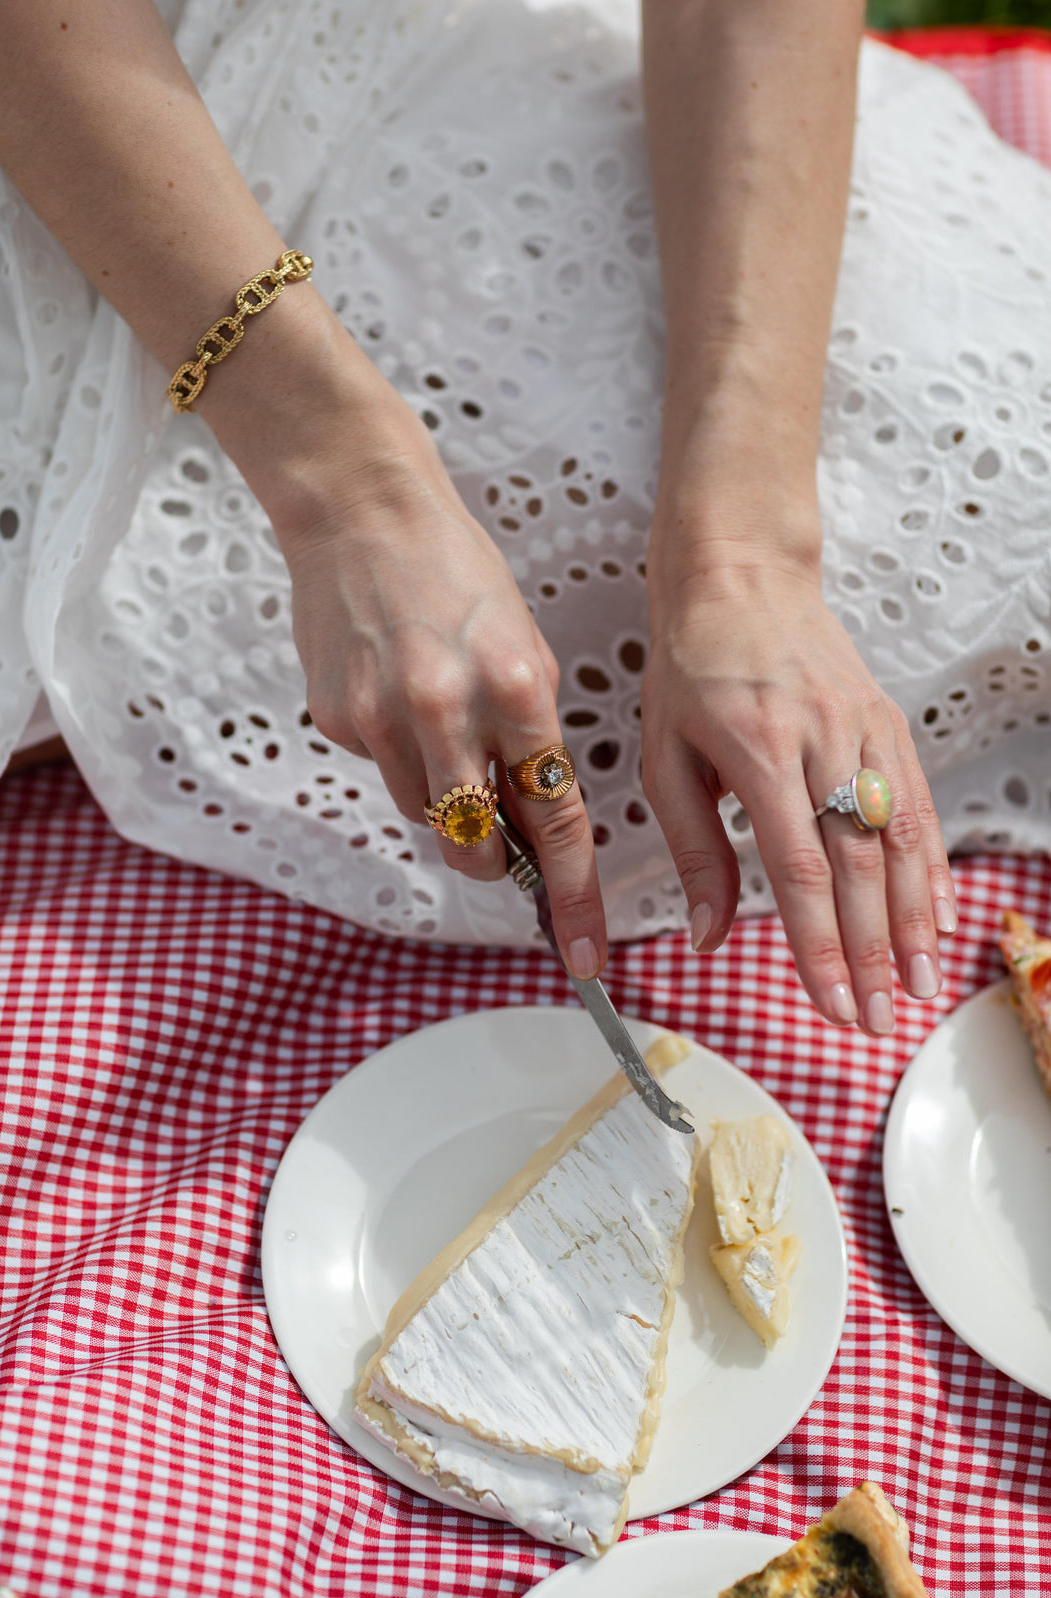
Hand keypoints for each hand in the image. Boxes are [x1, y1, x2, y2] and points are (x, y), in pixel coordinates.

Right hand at [260, 368, 606, 978]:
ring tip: (439, 725)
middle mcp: (449, 711)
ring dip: (443, 799)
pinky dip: (397, 754)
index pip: (554, 818)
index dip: (572, 892)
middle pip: (476, 842)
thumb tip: (531, 819)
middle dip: (495, 858)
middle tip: (502, 841)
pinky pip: (380, 771)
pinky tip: (393, 695)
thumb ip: (530, 735)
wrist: (362, 512)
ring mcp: (384, 719)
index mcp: (517, 688)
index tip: (583, 950)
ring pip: (425, 816)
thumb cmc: (456, 573)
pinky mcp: (336, 719)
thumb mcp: (522, 646)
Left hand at [641, 551, 956, 1034]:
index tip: (831, 1001)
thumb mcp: (664, 755)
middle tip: (878, 1019)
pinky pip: (916, 802)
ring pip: (900, 838)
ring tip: (919, 987)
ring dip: (914, 921)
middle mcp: (822, 739)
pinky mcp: (886, 721)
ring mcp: (863, 728)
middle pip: (858, 864)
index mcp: (757, 749)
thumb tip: (706, 934)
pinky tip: (938, 916)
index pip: (797, 867)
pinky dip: (932, 865)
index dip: (819, 942)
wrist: (739, 573)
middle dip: (872, 951)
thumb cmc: (689, 664)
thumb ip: (693, 848)